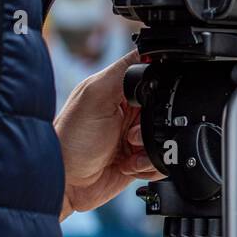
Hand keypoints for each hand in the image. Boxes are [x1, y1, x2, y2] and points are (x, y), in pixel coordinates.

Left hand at [55, 50, 161, 219]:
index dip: (158, 92)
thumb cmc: (71, 141)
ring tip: (128, 152)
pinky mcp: (140, 160)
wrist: (68, 185)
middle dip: (154, 127)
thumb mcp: (96, 96)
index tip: (145, 107)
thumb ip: (123, 72)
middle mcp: (129, 111)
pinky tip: (129, 166)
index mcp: (119, 90)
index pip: (154, 79)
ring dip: (151, 149)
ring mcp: (135, 136)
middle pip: (167, 111)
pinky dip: (150, 166)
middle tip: (131, 135)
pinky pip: (162, 160)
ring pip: (168, 137)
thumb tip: (149, 51)